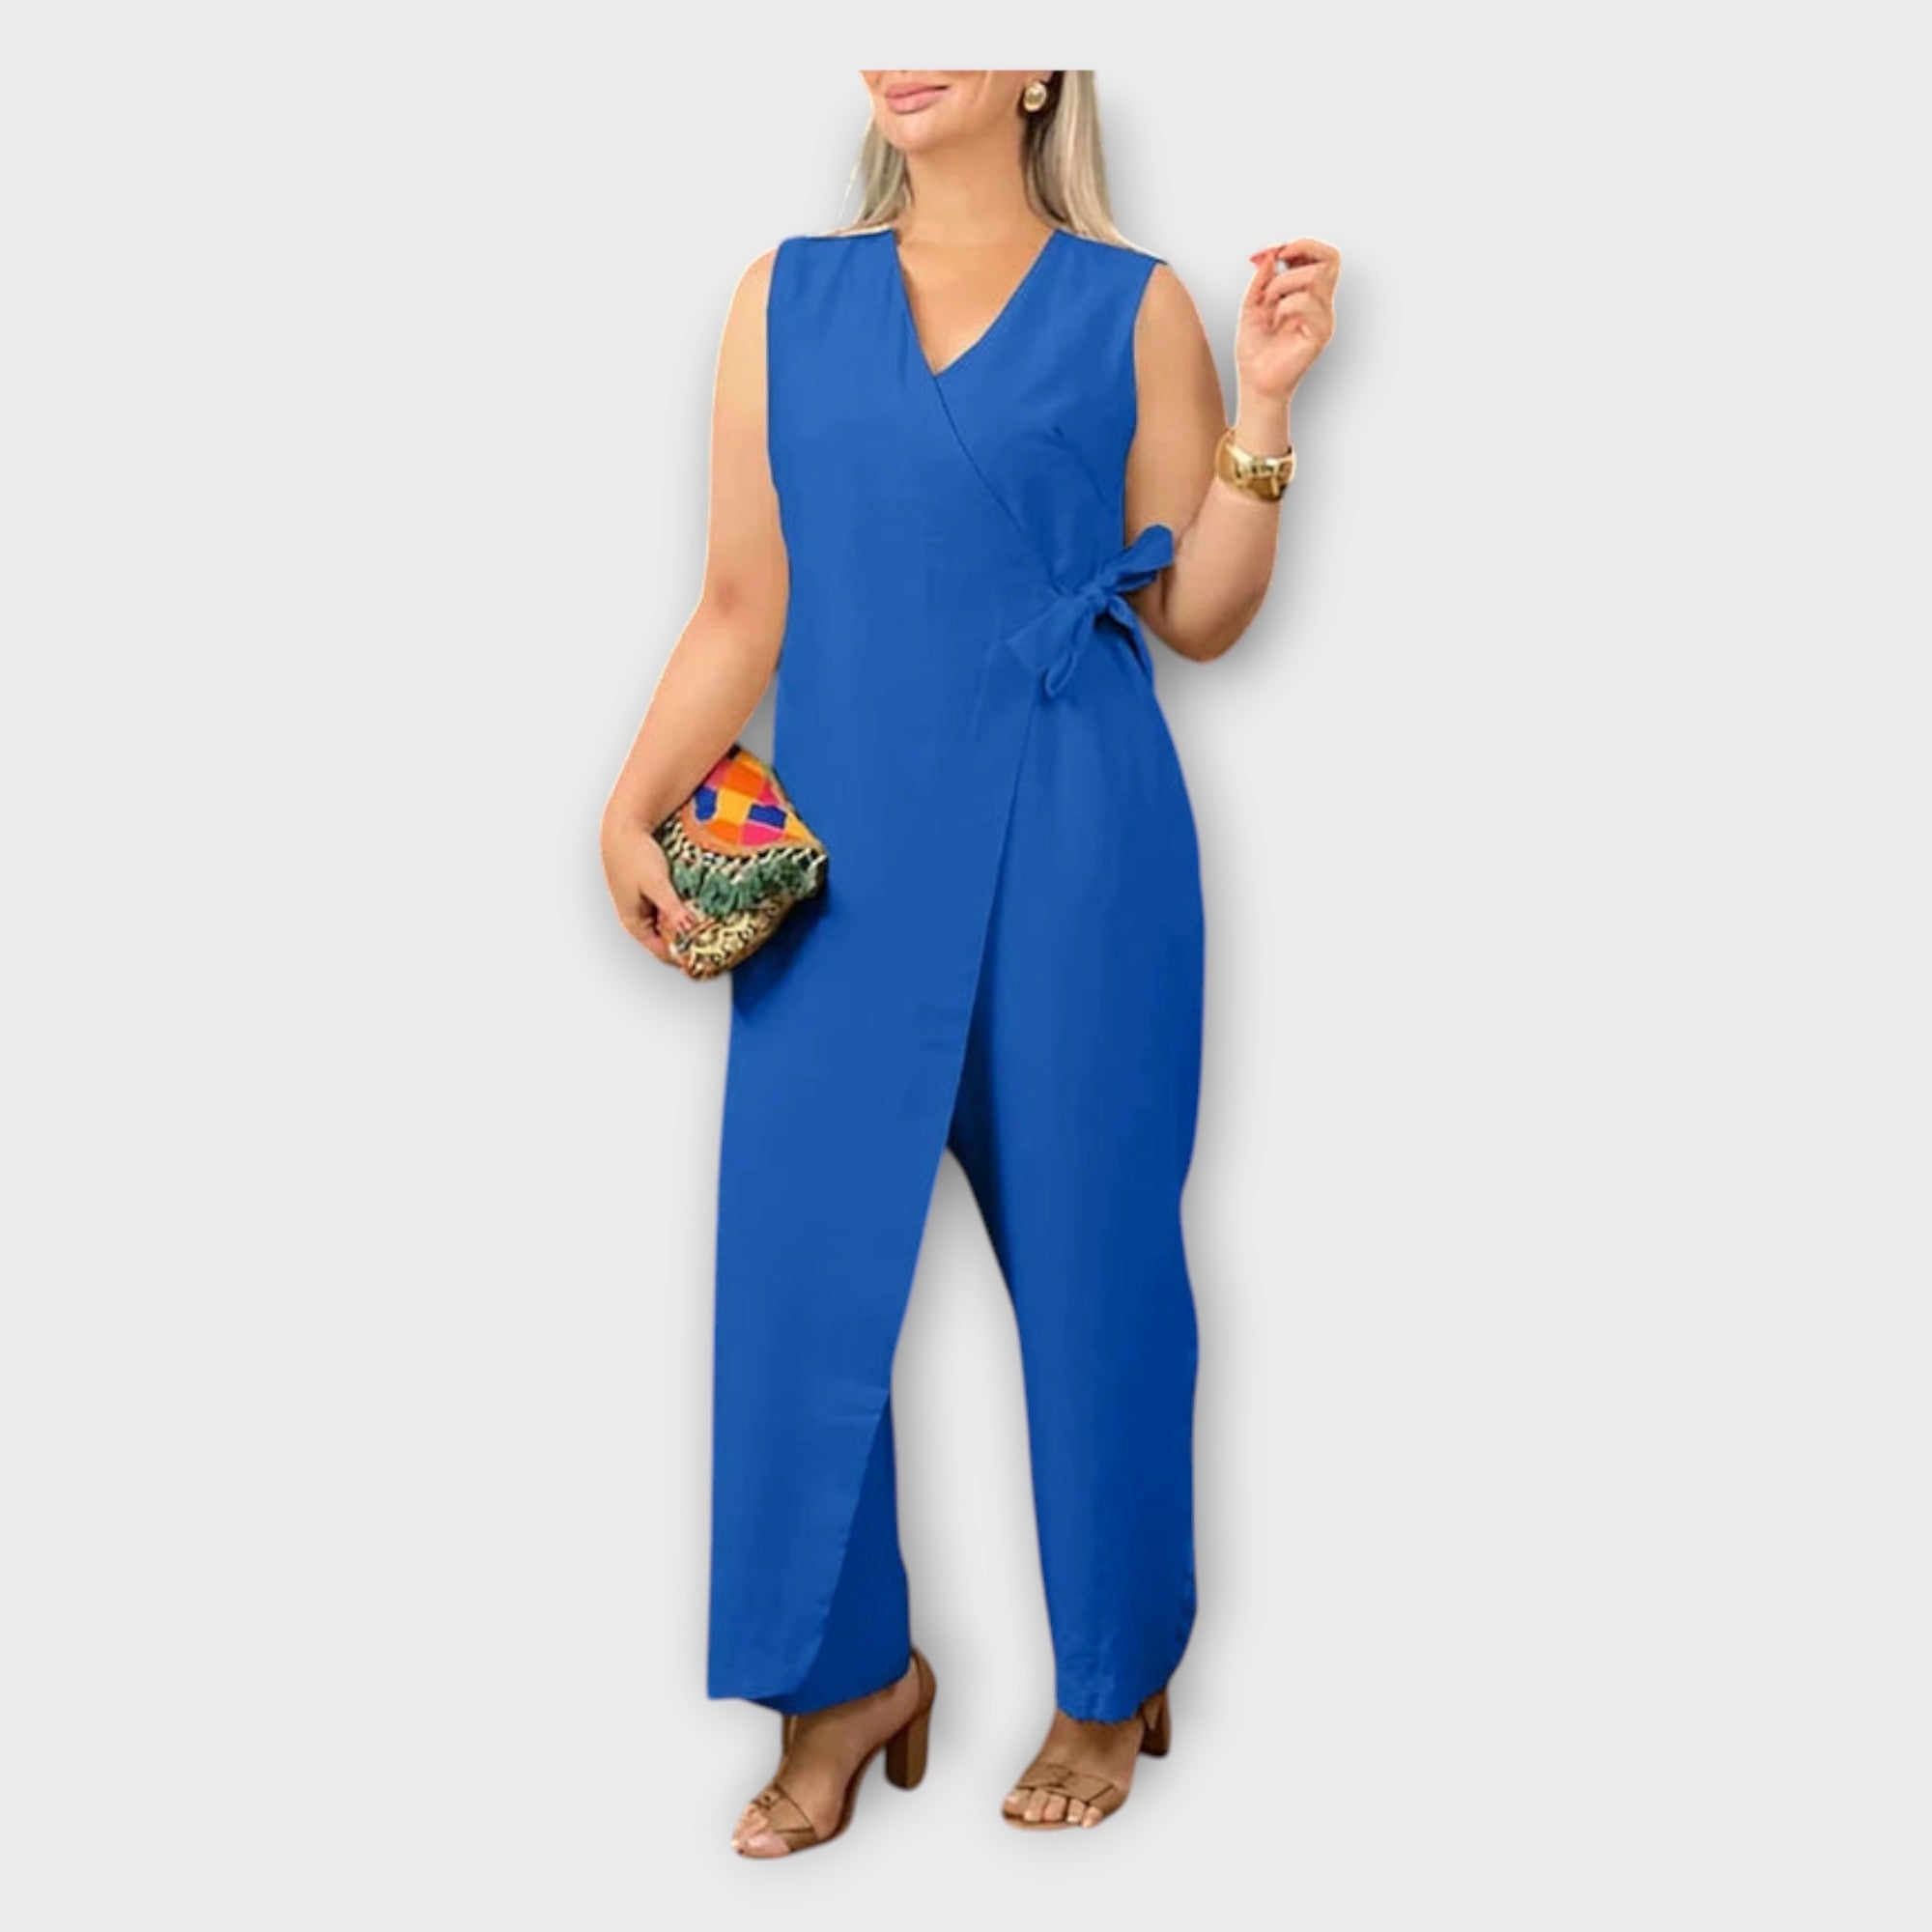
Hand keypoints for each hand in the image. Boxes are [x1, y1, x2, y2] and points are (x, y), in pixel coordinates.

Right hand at [603, 817, 701, 965]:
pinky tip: (701, 904)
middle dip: (691, 941)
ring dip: (690, 924)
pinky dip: (686, 909)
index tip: (710, 957)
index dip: (686, 957)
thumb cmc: (634, 854)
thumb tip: (686, 929)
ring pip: (672, 924)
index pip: (664, 954)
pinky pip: (672, 909)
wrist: (626, 827)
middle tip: (718, 940)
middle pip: (669, 941)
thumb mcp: (656, 883)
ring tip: (714, 924)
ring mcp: (646, 906)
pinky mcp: (653, 893)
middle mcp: (640, 919)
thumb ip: (671, 907)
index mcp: (635, 924)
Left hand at [1236, 237, 1340, 406]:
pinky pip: (1307, 303)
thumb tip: (1272, 254)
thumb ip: (1263, 278)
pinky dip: (1285, 305)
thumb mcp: (1252, 304)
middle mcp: (1321, 305)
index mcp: (1310, 295)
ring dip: (1283, 282)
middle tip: (1276, 262)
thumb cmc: (1255, 350)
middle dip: (1301, 249)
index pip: (1323, 257)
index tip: (1274, 253)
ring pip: (1317, 275)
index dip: (1301, 245)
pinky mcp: (1320, 335)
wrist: (1254, 383)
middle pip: (1332, 258)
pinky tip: (1275, 320)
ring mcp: (1323, 319)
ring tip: (1267, 302)